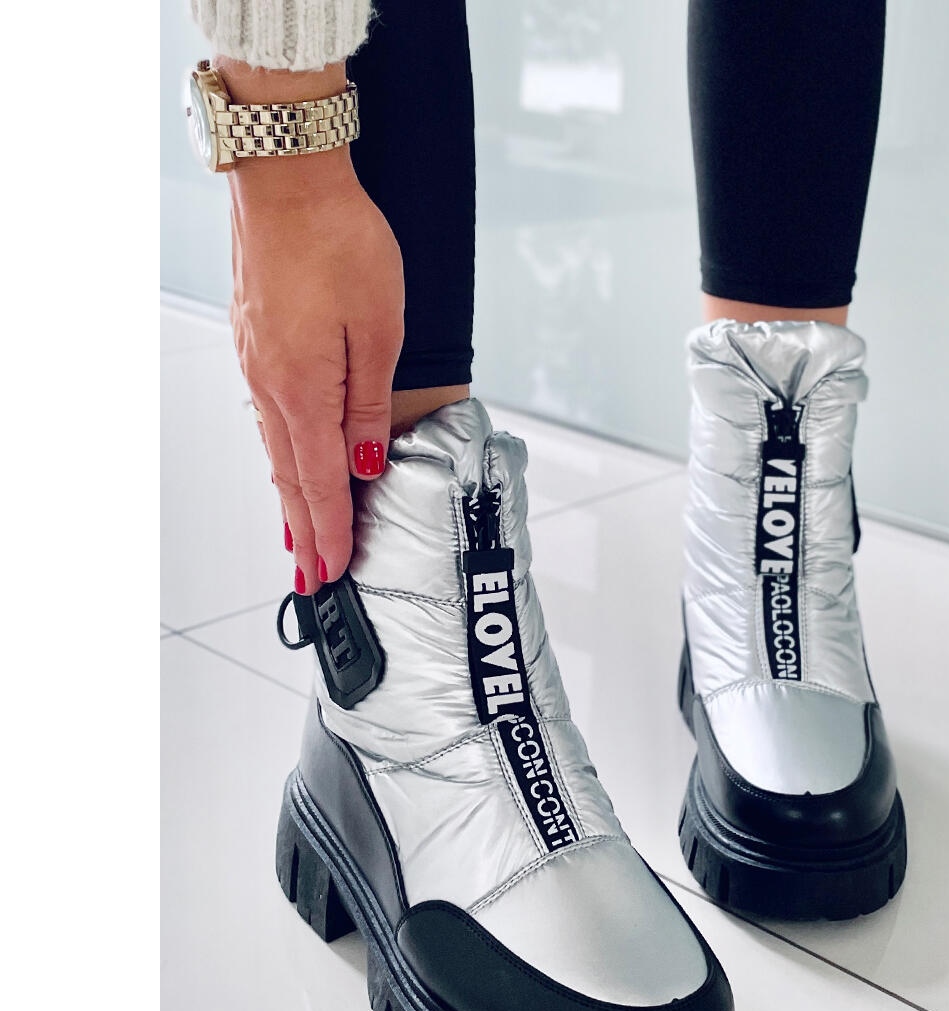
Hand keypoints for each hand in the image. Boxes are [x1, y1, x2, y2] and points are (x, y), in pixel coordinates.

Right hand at [222, 59, 403, 595]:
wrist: (288, 178)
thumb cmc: (341, 243)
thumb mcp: (378, 330)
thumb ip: (369, 404)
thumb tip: (364, 461)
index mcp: (304, 391)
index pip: (321, 482)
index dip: (332, 532)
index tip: (335, 573)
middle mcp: (271, 386)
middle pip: (291, 478)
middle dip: (307, 533)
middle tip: (312, 580)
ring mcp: (257, 365)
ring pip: (278, 451)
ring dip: (291, 501)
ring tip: (301, 541)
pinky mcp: (257, 344)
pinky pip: (271, 419)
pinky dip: (282, 457)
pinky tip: (286, 468)